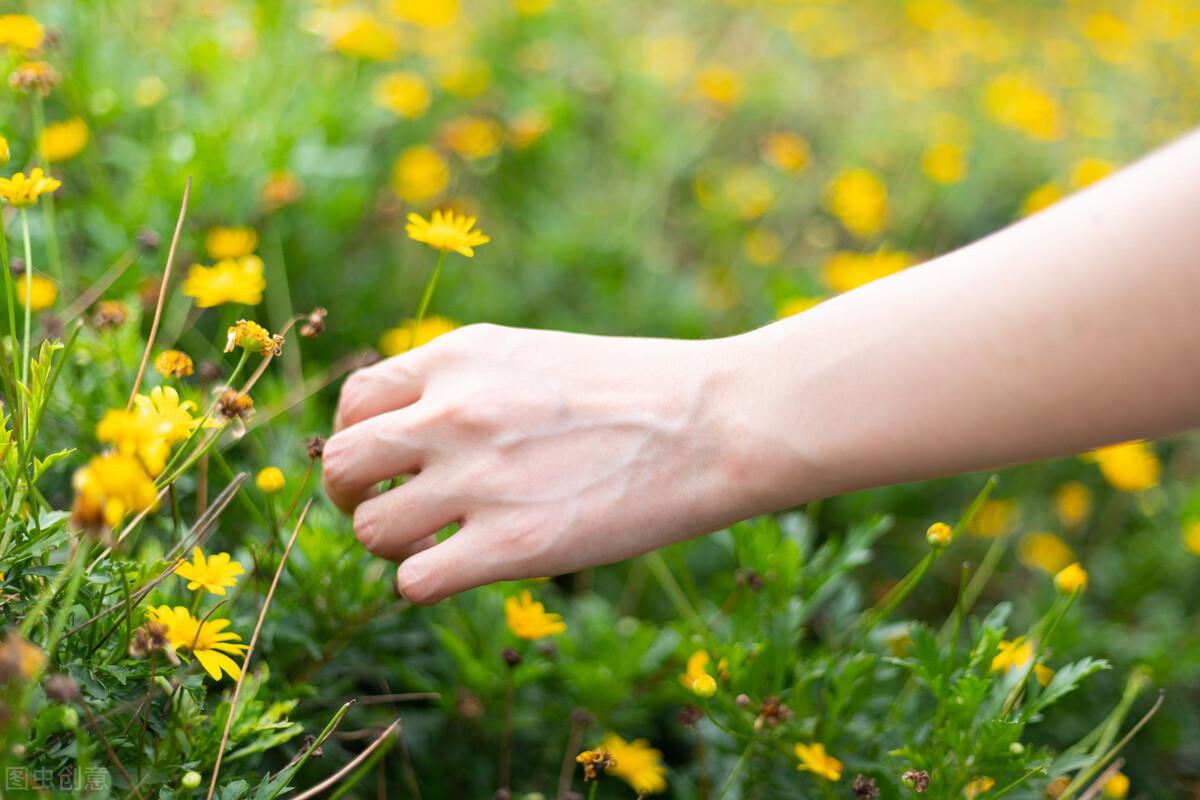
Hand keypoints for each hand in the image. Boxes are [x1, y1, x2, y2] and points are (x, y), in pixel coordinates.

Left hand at [323, 324, 757, 602]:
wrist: (712, 421)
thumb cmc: (634, 391)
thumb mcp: (532, 357)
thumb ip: (464, 385)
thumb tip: (410, 433)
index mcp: (458, 357)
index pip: (355, 402)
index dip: (360, 441)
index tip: (391, 464)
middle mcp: (452, 411)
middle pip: (339, 464)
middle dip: (351, 495)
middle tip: (391, 510)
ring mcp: (478, 478)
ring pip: (368, 529)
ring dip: (391, 545)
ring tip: (435, 544)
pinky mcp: (512, 544)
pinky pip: (413, 581)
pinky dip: (425, 583)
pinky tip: (464, 571)